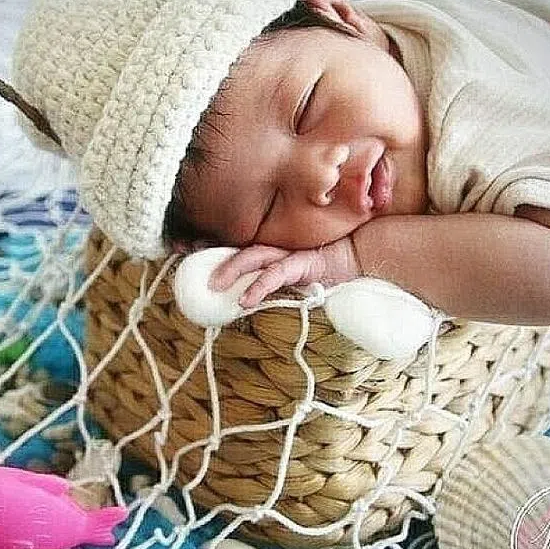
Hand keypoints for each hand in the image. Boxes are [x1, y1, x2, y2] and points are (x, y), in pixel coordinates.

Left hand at [209, 237, 359, 307]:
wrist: (362, 258)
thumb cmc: (327, 271)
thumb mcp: (293, 278)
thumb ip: (271, 283)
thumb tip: (239, 300)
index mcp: (270, 251)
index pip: (237, 249)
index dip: (212, 250)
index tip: (187, 256)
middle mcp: (276, 248)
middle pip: (238, 248)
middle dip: (214, 258)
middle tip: (194, 272)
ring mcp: (289, 252)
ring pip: (253, 255)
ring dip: (231, 269)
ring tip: (215, 286)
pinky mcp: (304, 262)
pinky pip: (278, 273)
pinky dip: (260, 286)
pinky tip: (247, 300)